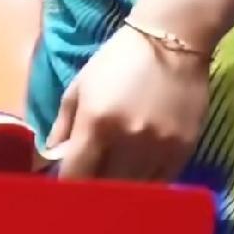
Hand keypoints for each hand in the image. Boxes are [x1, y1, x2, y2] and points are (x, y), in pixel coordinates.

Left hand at [45, 25, 210, 182]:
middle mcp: (126, 141)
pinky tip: (139, 173)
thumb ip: (62, 125)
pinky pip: (160, 185)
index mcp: (96, 122)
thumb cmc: (118, 60)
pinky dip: (146, 185)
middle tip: (89, 184)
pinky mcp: (182, 152)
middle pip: (104, 189)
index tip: (65, 187)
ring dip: (120, 190)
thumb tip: (50, 158)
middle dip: (93, 191)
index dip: (67, 187)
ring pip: (133, 192)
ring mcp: (157, 149)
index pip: (75, 175)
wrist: (171, 41)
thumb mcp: (81, 85)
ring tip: (114, 179)